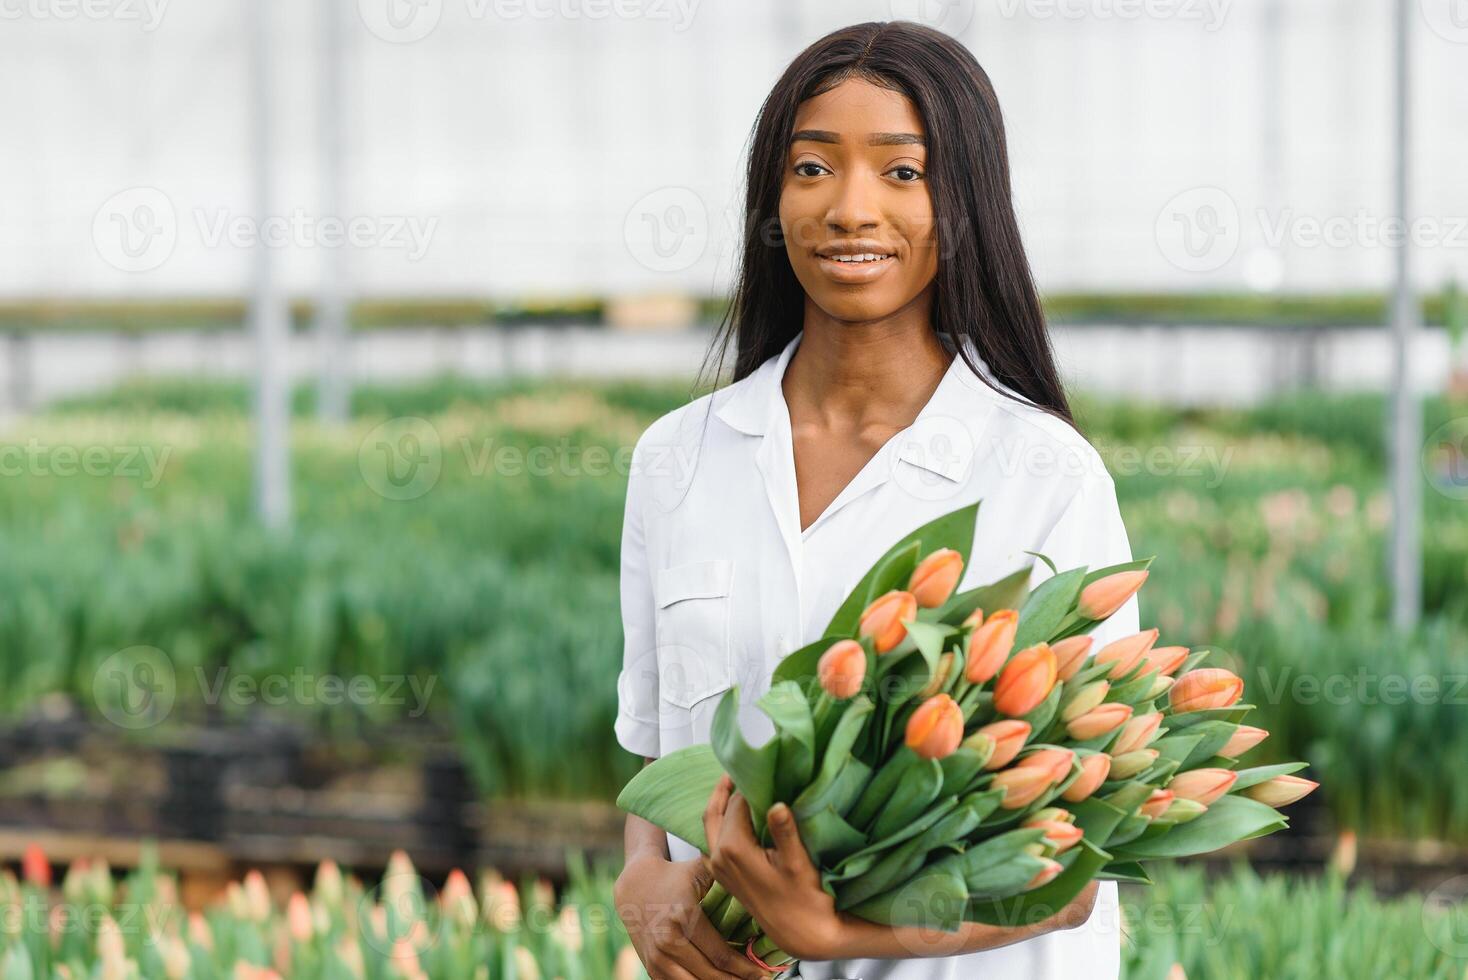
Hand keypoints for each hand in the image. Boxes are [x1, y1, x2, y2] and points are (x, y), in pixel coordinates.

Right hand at [614, 850, 773, 979]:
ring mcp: (657, 958)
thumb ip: (727, 876)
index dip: (746, 968)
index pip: (720, 955)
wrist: (636, 887)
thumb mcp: (700, 870)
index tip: (765, 972)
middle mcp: (668, 941)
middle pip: (710, 976)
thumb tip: (762, 890)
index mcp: (684, 917)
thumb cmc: (676, 876)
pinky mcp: (652, 969)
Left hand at [703, 774, 849, 962]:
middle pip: (716, 810)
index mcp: (733, 849)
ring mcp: (718, 867)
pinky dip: (722, 820)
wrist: (802, 933)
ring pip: (712, 824)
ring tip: (736, 782)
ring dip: (722, 802)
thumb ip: (784, 831)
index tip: (762, 766)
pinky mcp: (723, 874)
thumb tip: (777, 804)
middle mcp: (718, 857)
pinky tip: (738, 813)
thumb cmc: (805, 898)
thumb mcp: (798, 863)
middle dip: (728, 787)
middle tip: (740, 766)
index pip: (737, 803)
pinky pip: (715, 838)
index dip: (750, 783)